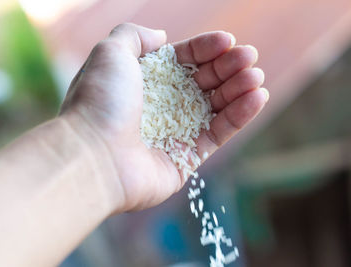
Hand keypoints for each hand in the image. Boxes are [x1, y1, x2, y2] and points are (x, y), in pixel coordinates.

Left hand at [60, 23, 267, 212]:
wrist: (93, 156)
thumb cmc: (100, 102)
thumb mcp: (110, 53)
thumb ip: (135, 36)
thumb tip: (163, 36)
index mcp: (144, 81)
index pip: (183, 60)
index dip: (205, 49)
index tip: (226, 40)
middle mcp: (160, 106)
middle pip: (203, 82)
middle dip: (227, 66)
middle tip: (248, 56)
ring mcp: (174, 133)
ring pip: (215, 107)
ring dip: (238, 89)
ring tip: (255, 76)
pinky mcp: (186, 158)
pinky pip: (218, 133)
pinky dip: (239, 115)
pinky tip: (257, 96)